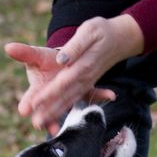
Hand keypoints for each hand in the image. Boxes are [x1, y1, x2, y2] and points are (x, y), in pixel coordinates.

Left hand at [5, 15, 143, 134]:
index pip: (64, 81)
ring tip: (41, 125)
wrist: (120, 39)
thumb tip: (62, 60)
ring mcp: (87, 83)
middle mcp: (86, 78)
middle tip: (36, 122)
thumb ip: (75, 46)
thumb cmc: (102, 31)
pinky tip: (55, 122)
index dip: (50, 92)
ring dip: (55, 114)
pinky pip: (74, 100)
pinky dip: (64, 110)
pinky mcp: (86, 85)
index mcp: (84, 65)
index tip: (35, 101)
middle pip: (65, 96)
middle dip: (50, 109)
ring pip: (69, 101)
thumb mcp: (89, 31)